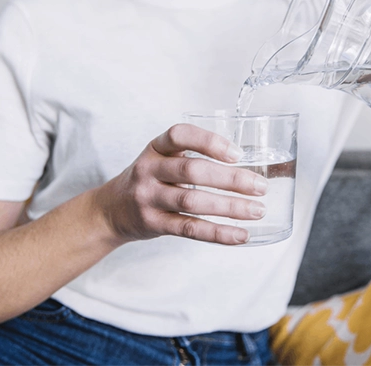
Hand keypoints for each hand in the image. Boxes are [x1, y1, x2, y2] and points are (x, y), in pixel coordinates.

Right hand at [93, 124, 268, 245]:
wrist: (110, 210)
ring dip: (230, 207)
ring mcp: (148, 197)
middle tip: (260, 186)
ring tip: (257, 210)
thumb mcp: (161, 159)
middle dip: (231, 179)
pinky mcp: (153, 223)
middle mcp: (149, 169)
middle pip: (192, 171)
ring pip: (192, 201)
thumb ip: (192, 158)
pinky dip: (218, 233)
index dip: (209, 142)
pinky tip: (240, 234)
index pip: (180, 135)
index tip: (237, 153)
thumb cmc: (149, 181)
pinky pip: (189, 228)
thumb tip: (247, 166)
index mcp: (155, 148)